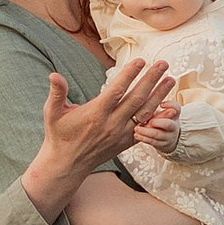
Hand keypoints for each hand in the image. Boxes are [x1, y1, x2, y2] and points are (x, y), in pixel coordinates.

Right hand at [23, 54, 176, 220]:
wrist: (68, 164)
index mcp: (95, 114)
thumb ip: (57, 93)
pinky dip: (158, 116)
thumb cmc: (59, 135)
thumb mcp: (52, 113)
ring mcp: (121, 134)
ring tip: (171, 79)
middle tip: (164, 64)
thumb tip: (53, 74)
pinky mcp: (126, 142)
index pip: (117, 90)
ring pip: (145, 112)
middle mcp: (112, 124)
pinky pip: (146, 128)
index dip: (130, 74)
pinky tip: (168, 105)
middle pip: (137, 99)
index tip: (141, 60)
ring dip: (160, 95)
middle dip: (152, 79)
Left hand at [134, 97, 181, 151]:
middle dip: (158, 122)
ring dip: (146, 132)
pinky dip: (144, 138)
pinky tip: (136, 135)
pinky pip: (153, 142)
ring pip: (158, 135)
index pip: (176, 108)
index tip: (161, 104)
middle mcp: (173, 126)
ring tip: (137, 128)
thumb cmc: (160, 121)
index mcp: (174, 115)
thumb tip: (144, 103)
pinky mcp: (162, 145)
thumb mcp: (160, 112)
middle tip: (149, 121)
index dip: (170, 105)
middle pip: (168, 124)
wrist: (167, 139)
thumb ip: (154, 107)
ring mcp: (168, 136)